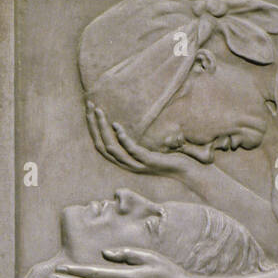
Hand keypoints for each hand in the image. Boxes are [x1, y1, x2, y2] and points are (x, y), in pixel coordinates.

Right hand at [87, 106, 203, 177]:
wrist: (187, 171)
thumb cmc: (169, 156)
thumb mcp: (148, 147)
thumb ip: (137, 139)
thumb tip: (130, 120)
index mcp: (124, 160)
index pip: (100, 143)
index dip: (93, 127)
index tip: (89, 109)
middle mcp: (126, 164)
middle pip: (101, 145)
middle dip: (94, 125)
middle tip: (90, 106)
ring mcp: (136, 164)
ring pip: (112, 148)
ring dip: (104, 129)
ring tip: (100, 112)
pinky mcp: (147, 162)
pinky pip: (131, 150)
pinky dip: (122, 138)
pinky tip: (117, 126)